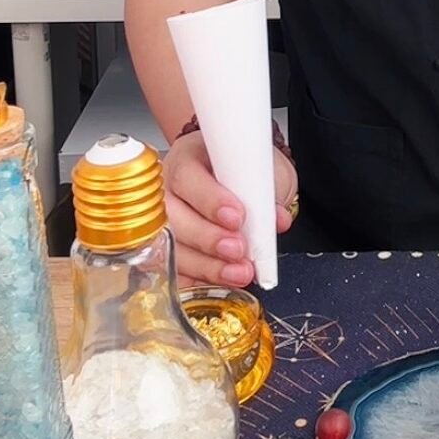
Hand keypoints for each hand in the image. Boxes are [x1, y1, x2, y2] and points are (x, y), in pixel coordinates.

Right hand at [163, 130, 298, 287]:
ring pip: (172, 248)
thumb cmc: (247, 167)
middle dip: (208, 238)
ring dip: (208, 266)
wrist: (243, 176)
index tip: (237, 217)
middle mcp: (168, 189)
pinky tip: (220, 282)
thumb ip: (267, 191)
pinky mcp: (166, 251)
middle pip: (173, 218)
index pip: (187, 177)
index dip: (210, 200)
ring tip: (239, 272)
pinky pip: (175, 271)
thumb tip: (276, 219)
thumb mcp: (263, 168)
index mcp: (189, 156)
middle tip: (238, 249)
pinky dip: (199, 280)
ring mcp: (162, 222)